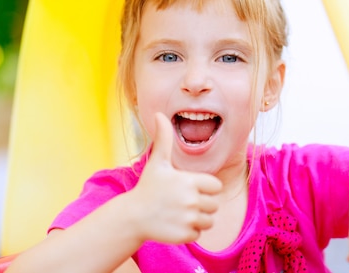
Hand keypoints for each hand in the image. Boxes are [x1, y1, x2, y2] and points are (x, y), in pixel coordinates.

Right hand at [130, 112, 222, 243]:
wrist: (132, 216)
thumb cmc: (148, 187)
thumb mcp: (157, 162)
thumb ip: (164, 139)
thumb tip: (160, 114)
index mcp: (190, 181)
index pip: (216, 186)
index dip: (205, 188)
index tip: (190, 188)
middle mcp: (191, 200)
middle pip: (214, 205)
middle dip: (202, 204)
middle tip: (182, 202)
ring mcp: (188, 218)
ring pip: (209, 221)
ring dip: (197, 219)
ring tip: (179, 213)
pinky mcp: (184, 235)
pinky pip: (198, 234)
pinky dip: (189, 231)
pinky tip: (175, 224)